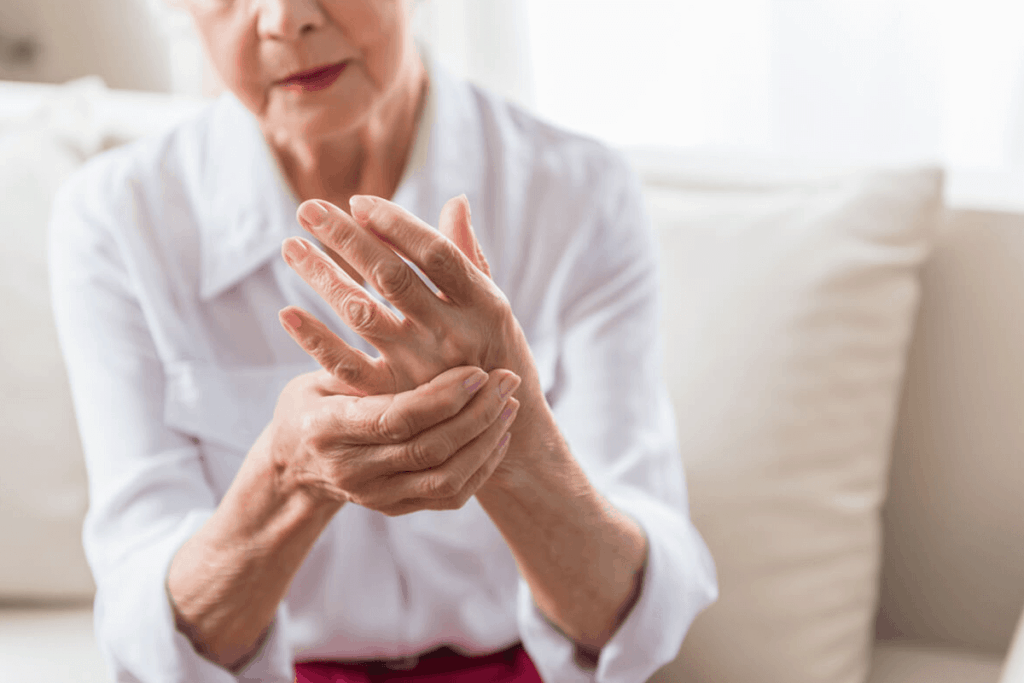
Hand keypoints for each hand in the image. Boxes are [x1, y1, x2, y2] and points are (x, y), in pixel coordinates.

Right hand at [270, 364, 519, 514]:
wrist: (293, 467)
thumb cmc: (310, 406)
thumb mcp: (317, 377)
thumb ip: (357, 359)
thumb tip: (389, 309)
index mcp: (330, 430)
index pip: (397, 418)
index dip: (443, 397)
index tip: (478, 370)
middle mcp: (353, 471)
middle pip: (429, 449)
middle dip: (477, 414)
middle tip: (506, 380)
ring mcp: (376, 496)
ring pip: (446, 479)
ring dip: (486, 442)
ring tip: (509, 405)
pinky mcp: (396, 509)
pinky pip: (449, 496)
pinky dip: (481, 467)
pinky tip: (498, 435)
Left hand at [277, 194, 553, 488]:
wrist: (503, 430)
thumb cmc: (496, 354)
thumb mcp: (493, 306)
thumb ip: (468, 256)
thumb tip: (456, 201)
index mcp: (483, 304)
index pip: (436, 254)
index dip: (396, 224)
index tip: (358, 202)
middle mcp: (453, 335)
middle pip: (392, 277)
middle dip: (347, 238)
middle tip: (308, 209)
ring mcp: (422, 369)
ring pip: (362, 313)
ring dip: (322, 277)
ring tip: (291, 247)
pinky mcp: (394, 398)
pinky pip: (347, 367)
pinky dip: (315, 341)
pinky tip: (287, 313)